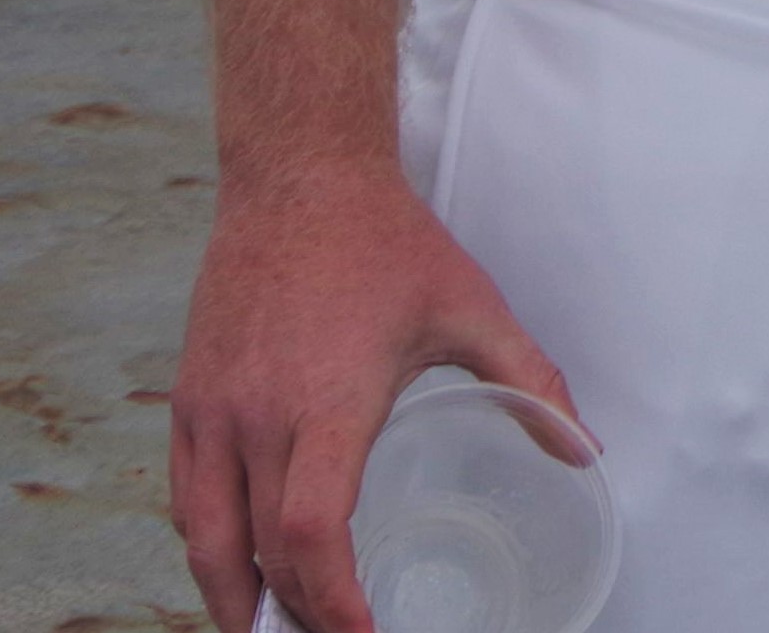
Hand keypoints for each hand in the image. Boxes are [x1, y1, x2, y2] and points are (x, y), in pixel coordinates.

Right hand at [173, 162, 581, 632]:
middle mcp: (257, 415)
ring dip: (235, 595)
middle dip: (294, 612)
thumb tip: (583, 449)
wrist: (300, 180)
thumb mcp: (474, 310)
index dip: (332, 597)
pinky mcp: (188, 400)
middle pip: (259, 551)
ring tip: (272, 629)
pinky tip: (239, 565)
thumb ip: (532, 384)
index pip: (312, 529)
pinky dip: (208, 545)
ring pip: (205, 537)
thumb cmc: (387, 245)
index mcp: (328, 402)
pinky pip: (185, 497)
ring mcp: (211, 410)